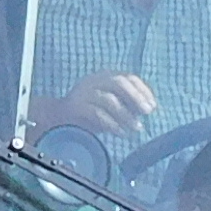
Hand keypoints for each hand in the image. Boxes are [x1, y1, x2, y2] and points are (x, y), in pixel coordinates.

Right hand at [30, 72, 155, 143]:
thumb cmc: (88, 113)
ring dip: (126, 115)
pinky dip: (112, 124)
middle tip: (147, 112)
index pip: (127, 77)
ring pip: (108, 99)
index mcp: (103, 77)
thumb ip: (126, 104)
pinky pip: (97, 114)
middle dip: (136, 97)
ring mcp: (83, 92)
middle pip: (118, 83)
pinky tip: (121, 132)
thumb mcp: (110, 106)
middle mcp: (93, 81)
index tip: (152, 106)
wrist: (57, 119)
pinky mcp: (75, 106)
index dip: (142, 90)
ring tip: (137, 128)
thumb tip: (147, 108)